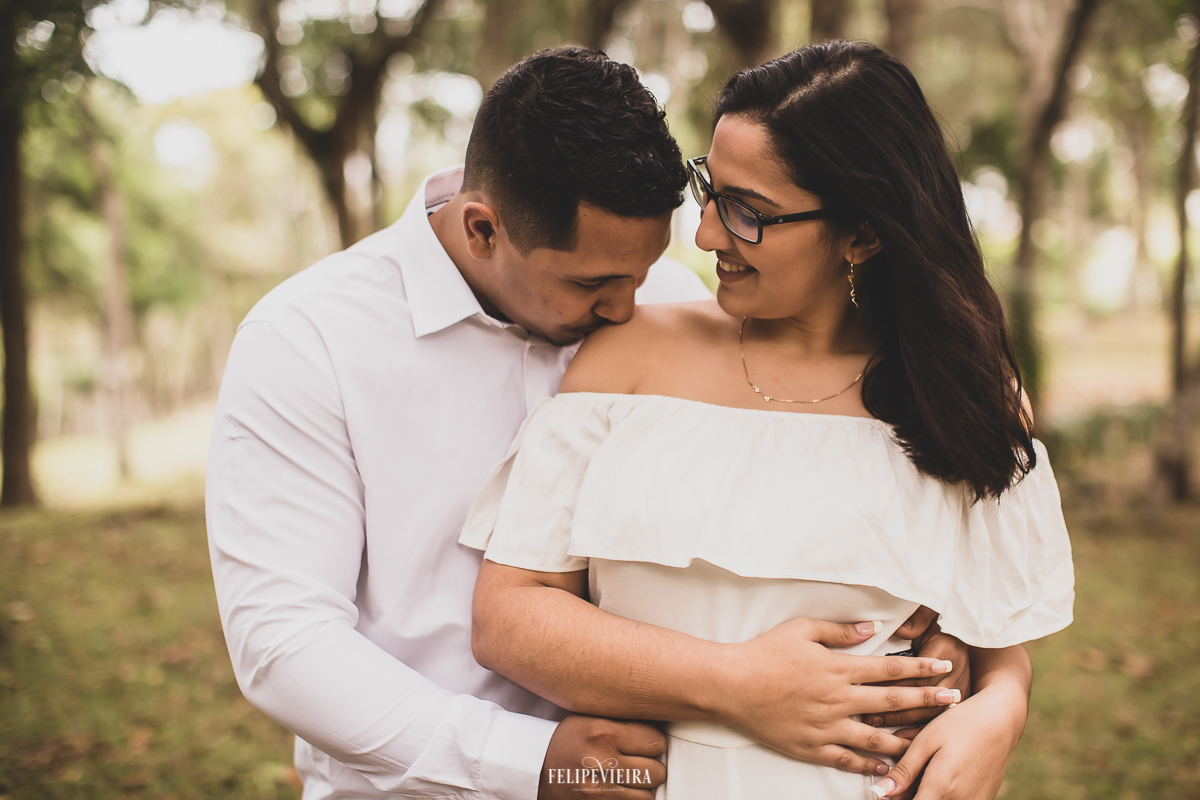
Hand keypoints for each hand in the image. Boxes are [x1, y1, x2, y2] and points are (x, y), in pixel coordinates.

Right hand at [538, 715, 666, 799]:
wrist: (536, 768)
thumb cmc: (569, 739)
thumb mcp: (592, 717)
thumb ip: (625, 720)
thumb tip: (663, 722)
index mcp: (604, 733)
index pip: (656, 741)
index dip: (654, 743)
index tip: (646, 744)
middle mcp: (602, 762)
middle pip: (656, 772)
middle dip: (652, 767)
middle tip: (639, 762)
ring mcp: (599, 791)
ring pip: (648, 796)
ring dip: (643, 789)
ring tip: (629, 778)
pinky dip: (631, 799)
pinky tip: (620, 790)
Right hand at [718, 617, 958, 776]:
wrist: (731, 685)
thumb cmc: (765, 652)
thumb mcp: (802, 629)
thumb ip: (840, 630)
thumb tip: (871, 628)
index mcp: (839, 668)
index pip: (891, 668)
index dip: (921, 667)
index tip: (945, 667)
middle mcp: (840, 699)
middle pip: (893, 702)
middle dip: (928, 701)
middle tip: (955, 702)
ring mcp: (827, 726)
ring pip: (877, 738)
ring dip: (907, 738)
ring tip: (929, 740)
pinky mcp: (812, 747)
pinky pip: (847, 760)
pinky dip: (869, 765)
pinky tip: (885, 767)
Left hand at [867, 672, 1027, 798]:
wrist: (1000, 719)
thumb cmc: (961, 724)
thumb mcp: (926, 741)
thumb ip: (905, 771)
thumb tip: (882, 793)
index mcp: (942, 787)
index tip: (886, 792)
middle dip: (908, 797)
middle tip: (900, 780)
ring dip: (925, 795)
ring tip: (921, 774)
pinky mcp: (984, 799)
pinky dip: (943, 794)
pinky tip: (938, 776)